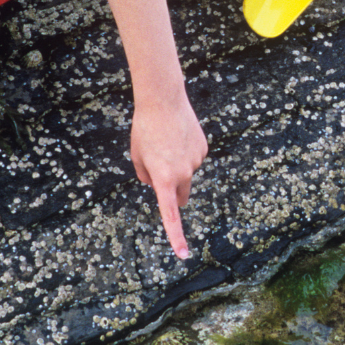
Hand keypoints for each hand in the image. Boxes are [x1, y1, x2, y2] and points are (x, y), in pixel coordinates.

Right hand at [95, 0, 204, 258]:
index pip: (182, 175)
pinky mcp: (172, 177)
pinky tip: (180, 253)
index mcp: (193, 150)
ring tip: (151, 138)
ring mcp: (185, 168)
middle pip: (175, 180)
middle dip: (162, 166)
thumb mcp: (160, 116)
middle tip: (154, 140)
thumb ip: (158, 125)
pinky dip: (176, 233)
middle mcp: (193, 162)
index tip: (186, 214)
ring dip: (153, 163)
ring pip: (166, 181)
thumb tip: (151, 99)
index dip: (176, 179)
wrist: (163, 91)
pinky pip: (172, 211)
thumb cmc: (160, 102)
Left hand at [130, 93, 208, 259]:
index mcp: (163, 179)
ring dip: (177, 167)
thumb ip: (145, 175)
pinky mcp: (203, 149)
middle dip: (174, 195)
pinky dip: (185, 153)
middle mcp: (183, 174)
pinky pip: (193, 158)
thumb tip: (156, 183)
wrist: (163, 101)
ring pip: (186, 174)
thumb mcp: (136, 155)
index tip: (184, 255)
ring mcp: (195, 161)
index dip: (176, 236)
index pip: (171, 215)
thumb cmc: (145, 129)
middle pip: (181, 196)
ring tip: (165, 142)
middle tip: (161, 176)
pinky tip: (177, 136)